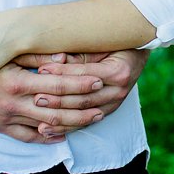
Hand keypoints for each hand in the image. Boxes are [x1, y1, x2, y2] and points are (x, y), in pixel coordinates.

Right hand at [0, 56, 137, 143]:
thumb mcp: (4, 54)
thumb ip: (35, 56)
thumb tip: (65, 58)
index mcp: (17, 82)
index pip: (57, 85)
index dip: (80, 83)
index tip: (99, 80)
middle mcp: (13, 103)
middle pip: (57, 109)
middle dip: (84, 106)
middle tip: (106, 102)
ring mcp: (6, 118)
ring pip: (46, 126)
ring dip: (72, 123)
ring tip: (94, 117)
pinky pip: (27, 137)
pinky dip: (48, 137)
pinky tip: (64, 135)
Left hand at [23, 49, 147, 134]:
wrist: (138, 54)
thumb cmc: (116, 44)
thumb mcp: (100, 45)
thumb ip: (78, 55)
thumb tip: (55, 60)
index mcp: (118, 71)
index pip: (84, 74)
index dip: (62, 73)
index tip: (42, 70)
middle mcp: (119, 90)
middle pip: (84, 98)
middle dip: (58, 99)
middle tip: (36, 98)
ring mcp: (116, 102)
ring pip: (84, 114)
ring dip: (60, 118)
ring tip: (39, 121)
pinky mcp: (110, 110)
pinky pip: (86, 122)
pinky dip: (67, 127)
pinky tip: (50, 129)